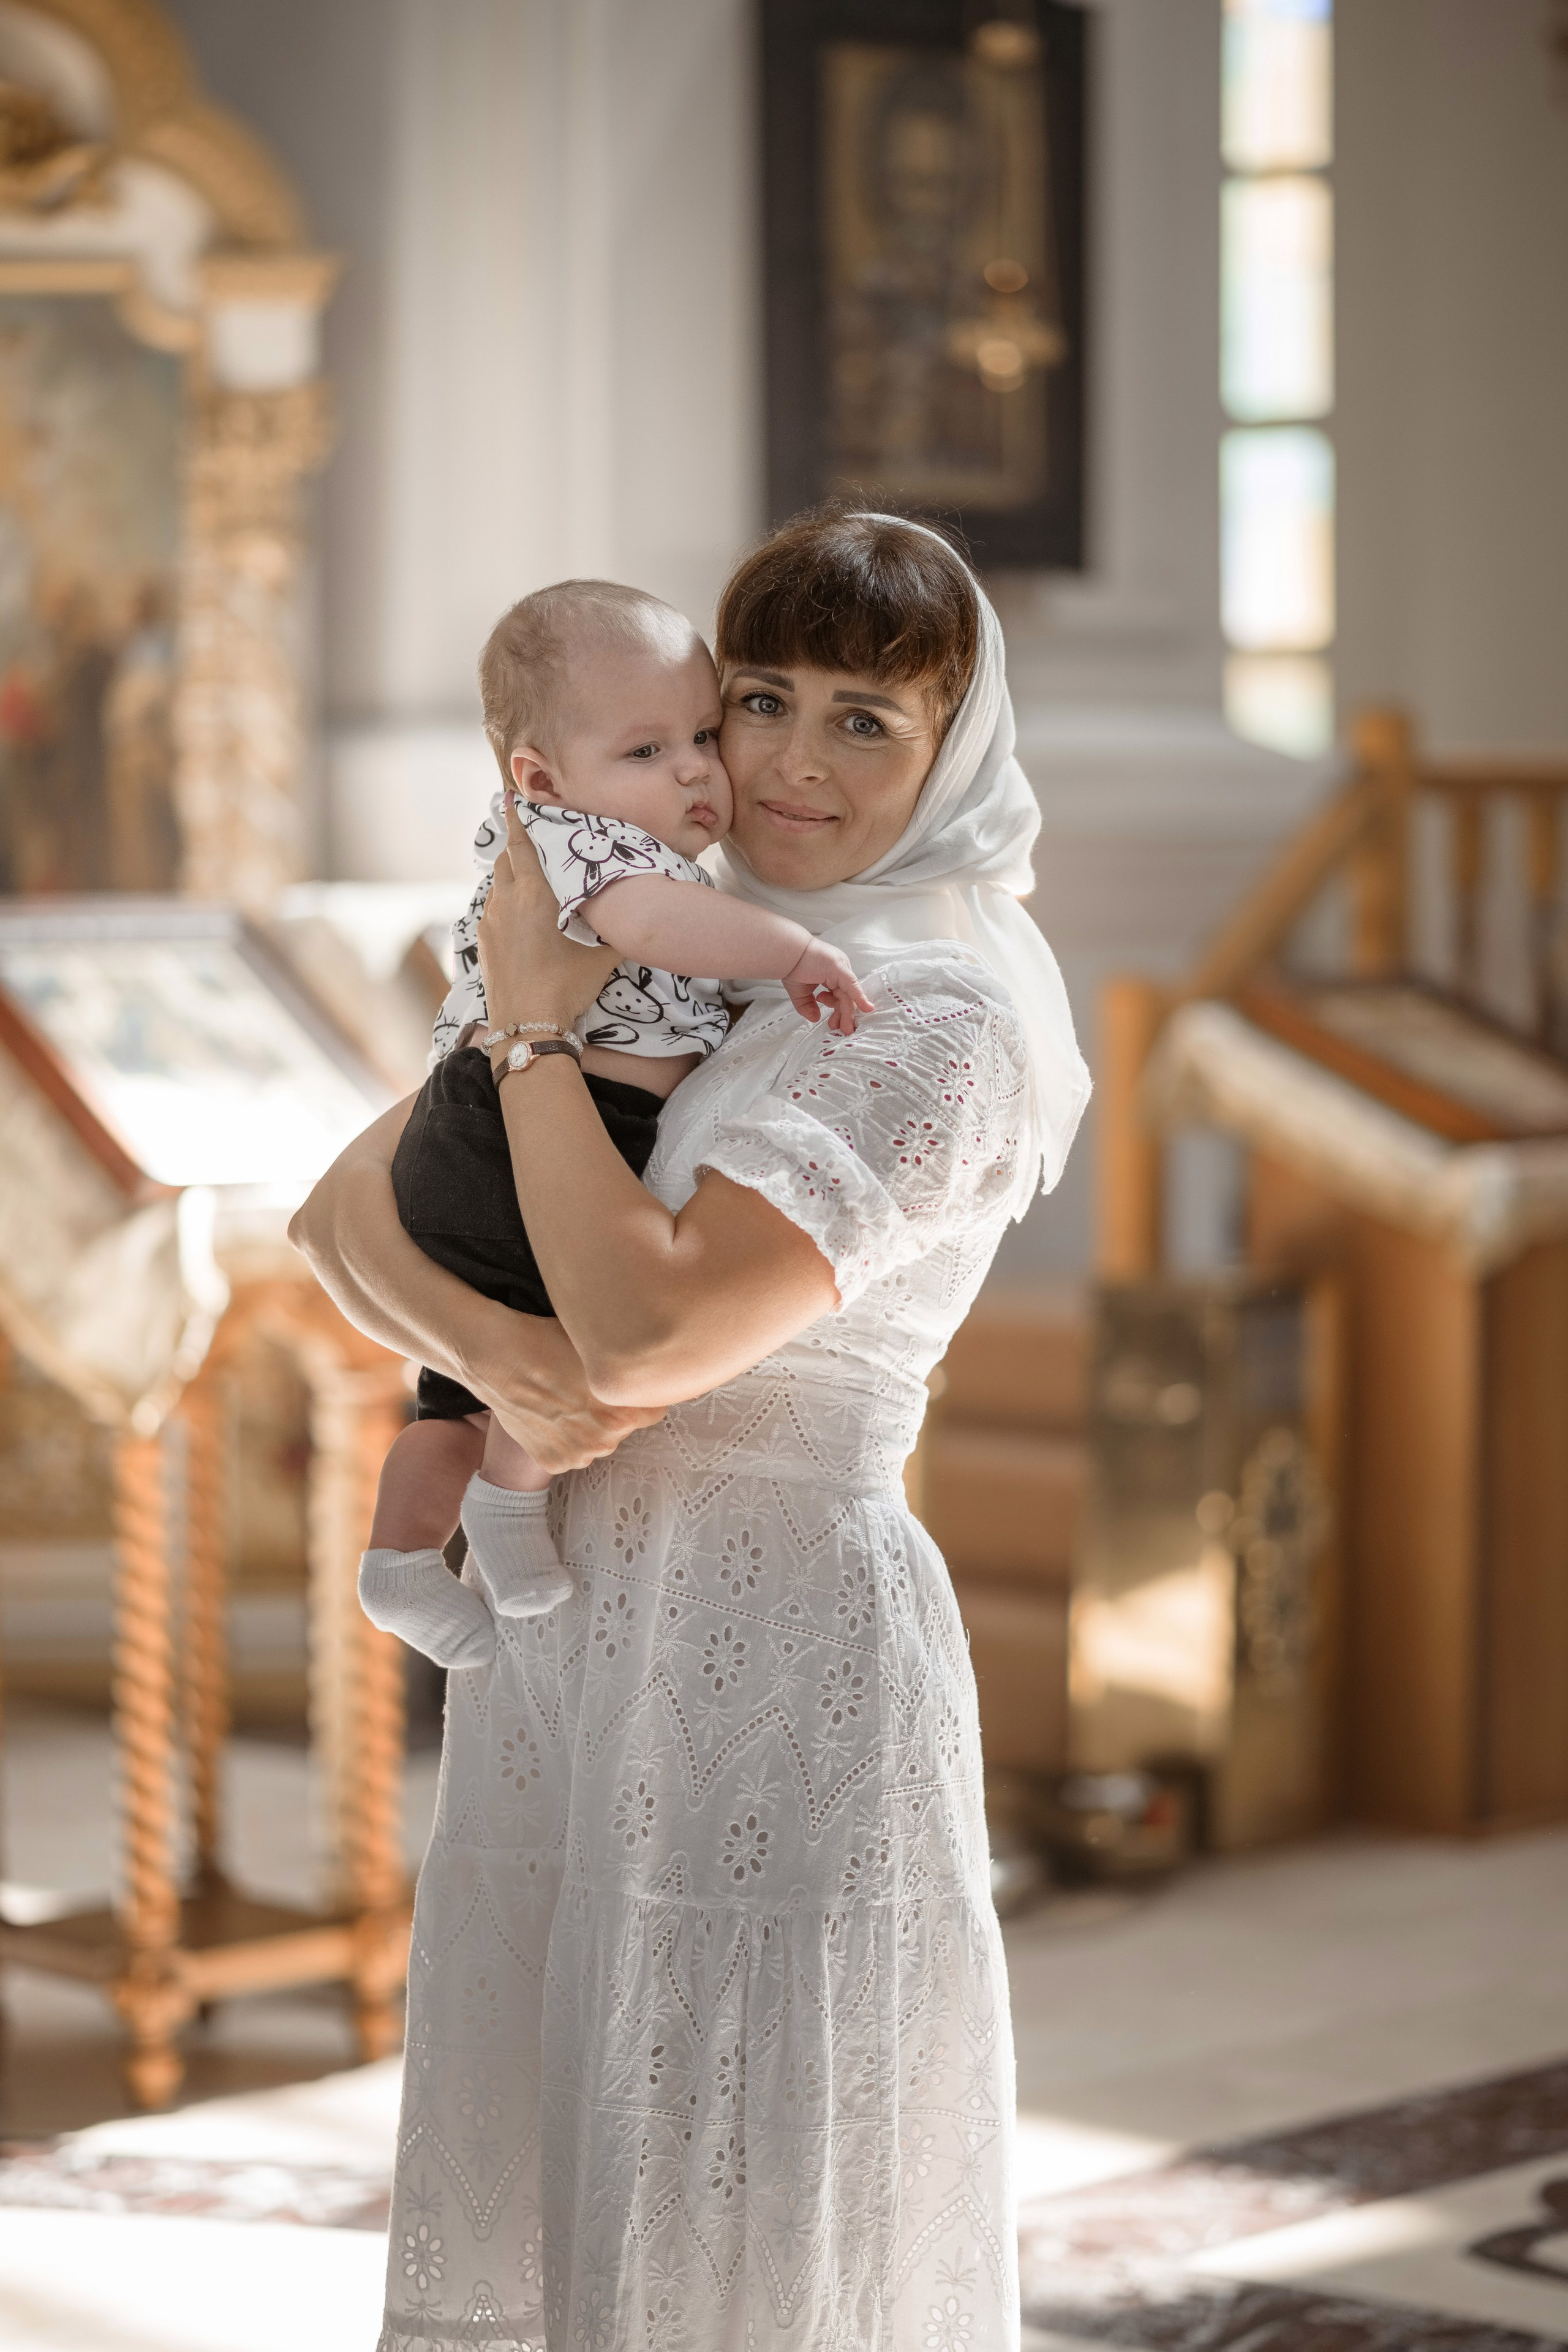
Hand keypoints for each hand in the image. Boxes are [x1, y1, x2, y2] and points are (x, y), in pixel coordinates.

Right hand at [464, 1308, 663, 1472]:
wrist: (495, 1355)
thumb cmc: (547, 1341)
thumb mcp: (601, 1347)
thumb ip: (630, 1367)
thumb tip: (654, 1365)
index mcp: (624, 1413)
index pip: (655, 1407)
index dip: (641, 1391)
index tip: (627, 1379)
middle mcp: (605, 1442)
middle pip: (625, 1426)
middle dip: (614, 1409)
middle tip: (587, 1386)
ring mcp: (577, 1455)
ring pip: (598, 1439)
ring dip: (590, 1425)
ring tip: (565, 1398)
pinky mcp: (553, 1463)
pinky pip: (572, 1450)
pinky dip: (564, 1437)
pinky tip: (550, 1412)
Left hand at [478, 794, 621, 1033]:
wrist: (527, 1025)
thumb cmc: (566, 986)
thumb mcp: (602, 955)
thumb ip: (615, 928)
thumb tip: (635, 913)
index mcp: (534, 895)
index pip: (522, 845)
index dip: (517, 820)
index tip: (512, 800)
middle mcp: (507, 902)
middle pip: (505, 861)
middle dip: (517, 846)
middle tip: (530, 838)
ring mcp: (491, 923)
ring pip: (496, 886)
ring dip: (510, 876)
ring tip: (527, 878)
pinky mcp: (484, 943)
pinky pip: (492, 910)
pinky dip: (503, 902)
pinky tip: (517, 915)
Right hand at [780, 938, 874, 1034]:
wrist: (785, 954)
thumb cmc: (791, 966)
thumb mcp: (800, 992)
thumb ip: (808, 1005)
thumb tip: (815, 1018)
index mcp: (832, 975)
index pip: (840, 996)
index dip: (839, 1011)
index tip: (833, 1024)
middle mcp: (840, 972)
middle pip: (847, 997)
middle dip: (845, 1015)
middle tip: (844, 1030)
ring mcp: (841, 969)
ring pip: (848, 995)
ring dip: (848, 1013)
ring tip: (846, 1028)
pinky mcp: (840, 969)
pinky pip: (852, 985)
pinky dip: (859, 997)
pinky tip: (866, 1008)